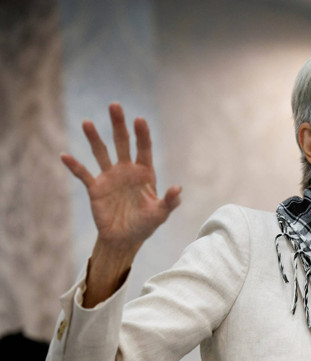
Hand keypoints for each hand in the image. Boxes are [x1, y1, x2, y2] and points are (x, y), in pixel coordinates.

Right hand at [61, 102, 180, 253]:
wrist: (124, 240)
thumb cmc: (145, 225)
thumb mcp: (160, 214)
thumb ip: (170, 201)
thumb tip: (178, 188)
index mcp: (144, 173)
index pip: (144, 148)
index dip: (142, 134)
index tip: (139, 119)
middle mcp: (126, 170)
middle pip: (122, 143)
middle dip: (119, 125)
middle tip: (115, 105)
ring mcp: (110, 177)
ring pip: (101, 152)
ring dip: (94, 138)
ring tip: (88, 122)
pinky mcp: (95, 188)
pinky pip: (83, 174)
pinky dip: (75, 166)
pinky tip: (65, 156)